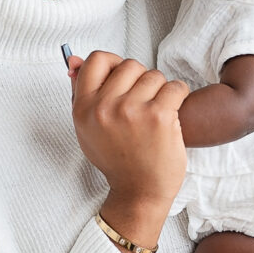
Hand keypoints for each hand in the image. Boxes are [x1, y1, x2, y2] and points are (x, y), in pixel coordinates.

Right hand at [71, 50, 189, 212]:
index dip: (113, 64)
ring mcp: (132, 110)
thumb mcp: (87, 128)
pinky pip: (175, 87)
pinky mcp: (159, 116)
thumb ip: (80, 93)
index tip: (123, 78)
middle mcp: (104, 107)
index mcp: (83, 108)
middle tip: (143, 102)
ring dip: (160, 90)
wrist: (139, 193)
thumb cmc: (116, 159)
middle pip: (129, 65)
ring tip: (156, 111)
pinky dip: (179, 95)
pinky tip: (173, 111)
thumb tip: (74, 59)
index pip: (97, 60)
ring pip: (154, 75)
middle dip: (140, 79)